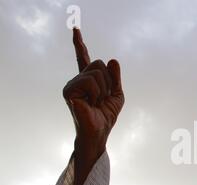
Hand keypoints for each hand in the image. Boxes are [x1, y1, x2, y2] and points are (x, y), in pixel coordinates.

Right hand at [63, 28, 123, 149]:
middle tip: (102, 98)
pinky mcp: (69, 90)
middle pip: (99, 64)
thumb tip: (112, 60)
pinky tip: (91, 103)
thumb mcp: (117, 94)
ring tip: (96, 102)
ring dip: (103, 89)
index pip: (84, 58)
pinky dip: (96, 93)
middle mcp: (78, 79)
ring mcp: (72, 84)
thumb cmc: (106, 115)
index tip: (75, 30)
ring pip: (96, 72)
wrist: (100, 131)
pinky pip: (90, 81)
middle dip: (109, 82)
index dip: (80, 44)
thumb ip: (115, 77)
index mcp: (88, 80)